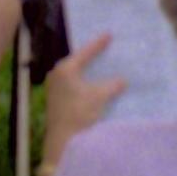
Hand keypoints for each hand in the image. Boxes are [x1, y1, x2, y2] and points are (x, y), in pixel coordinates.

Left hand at [42, 34, 126, 161]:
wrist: (62, 141)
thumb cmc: (79, 113)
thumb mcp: (99, 96)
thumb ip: (112, 85)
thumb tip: (122, 80)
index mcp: (65, 69)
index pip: (85, 52)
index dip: (98, 43)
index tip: (108, 34)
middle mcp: (57, 75)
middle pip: (77, 61)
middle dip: (91, 57)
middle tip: (103, 48)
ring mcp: (54, 88)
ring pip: (75, 74)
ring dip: (87, 71)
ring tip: (100, 65)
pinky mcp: (56, 100)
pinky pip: (72, 84)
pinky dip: (84, 82)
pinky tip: (93, 84)